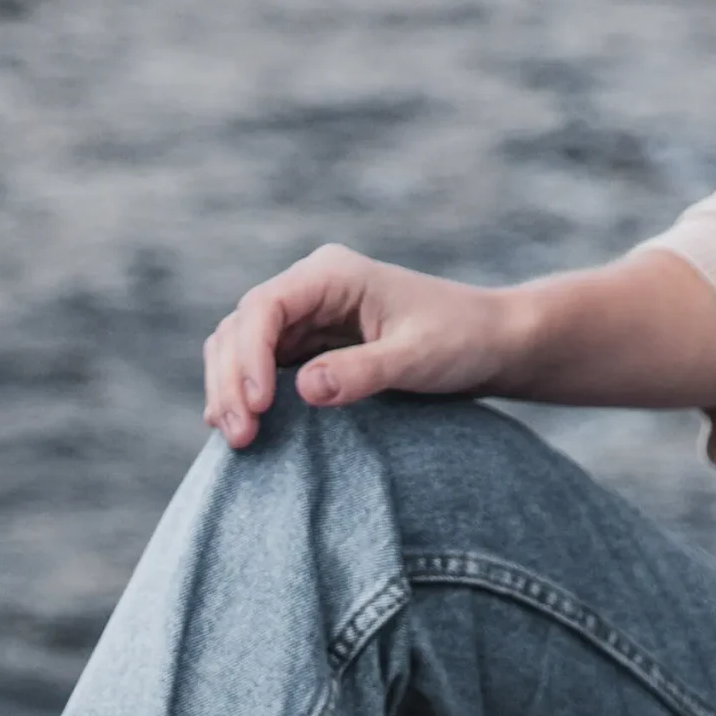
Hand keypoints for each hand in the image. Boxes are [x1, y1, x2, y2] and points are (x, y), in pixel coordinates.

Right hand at [202, 244, 519, 446]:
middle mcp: (309, 289)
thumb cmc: (459, 340)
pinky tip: (242, 429)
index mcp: (332, 274)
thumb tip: (303, 389)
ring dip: (229, 391)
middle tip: (239, 438)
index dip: (249, 357)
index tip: (259, 407)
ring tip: (237, 440)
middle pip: (239, 328)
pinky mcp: (306, 347)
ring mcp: (304, 317)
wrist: (487, 342)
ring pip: (238, 347)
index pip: (265, 308)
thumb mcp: (416, 358)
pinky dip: (242, 395)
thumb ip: (362, 372)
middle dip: (231, 382)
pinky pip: (257, 367)